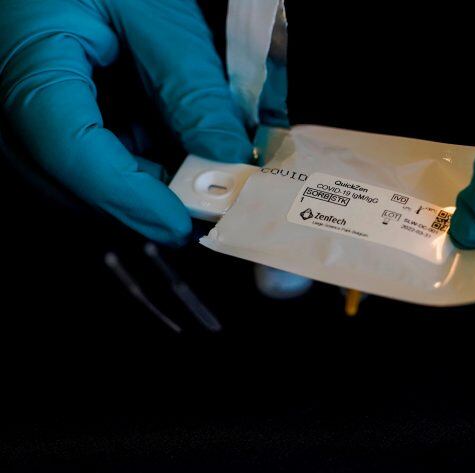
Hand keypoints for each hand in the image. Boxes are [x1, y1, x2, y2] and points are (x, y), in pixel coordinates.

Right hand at [0, 0, 251, 243]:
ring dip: (140, 183)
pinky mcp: (42, 120)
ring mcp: (21, 116)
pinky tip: (165, 144)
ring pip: (77, 182)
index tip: (179, 221)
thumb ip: (189, 84)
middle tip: (206, 196)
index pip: (68, 150)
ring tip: (193, 163)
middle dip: (141, 198)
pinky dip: (130, 164)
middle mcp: (8, 103)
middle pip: (70, 181)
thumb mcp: (154, 12)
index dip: (128, 196)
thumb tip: (224, 153)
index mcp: (27, 65)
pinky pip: (83, 163)